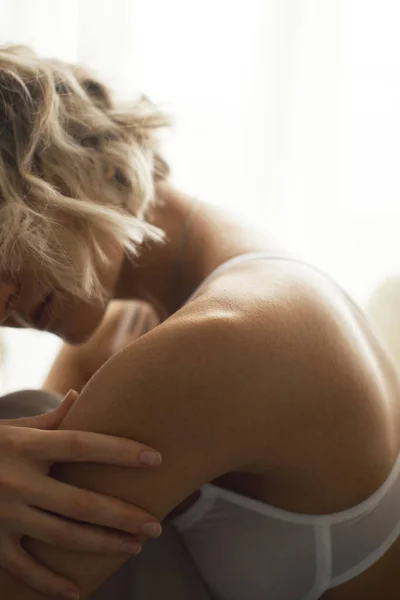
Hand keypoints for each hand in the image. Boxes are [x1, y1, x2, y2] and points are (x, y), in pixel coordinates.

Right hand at [0, 390, 161, 597]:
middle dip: (122, 515)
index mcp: (26, 446)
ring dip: (101, 544)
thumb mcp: (10, 428)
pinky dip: (49, 583)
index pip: (83, 446)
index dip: (120, 451)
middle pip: (80, 502)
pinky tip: (76, 592)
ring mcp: (4, 514)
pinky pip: (23, 568)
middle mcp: (18, 481)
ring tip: (133, 547)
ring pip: (62, 536)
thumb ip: (48, 420)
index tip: (155, 459)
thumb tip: (79, 395)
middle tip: (155, 526)